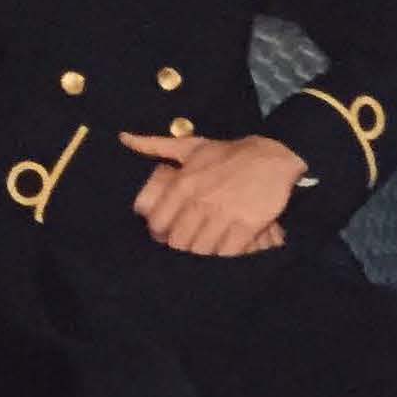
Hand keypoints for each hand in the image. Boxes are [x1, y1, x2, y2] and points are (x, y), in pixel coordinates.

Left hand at [122, 132, 308, 256]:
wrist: (272, 156)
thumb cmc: (227, 153)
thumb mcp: (190, 146)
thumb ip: (154, 145)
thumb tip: (124, 138)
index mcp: (183, 184)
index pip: (159, 222)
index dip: (158, 234)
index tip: (163, 236)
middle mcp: (200, 201)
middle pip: (178, 241)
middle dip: (178, 248)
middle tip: (184, 247)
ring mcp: (224, 215)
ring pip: (201, 250)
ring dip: (200, 255)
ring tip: (201, 254)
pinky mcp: (247, 226)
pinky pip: (228, 253)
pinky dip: (223, 258)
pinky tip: (222, 255)